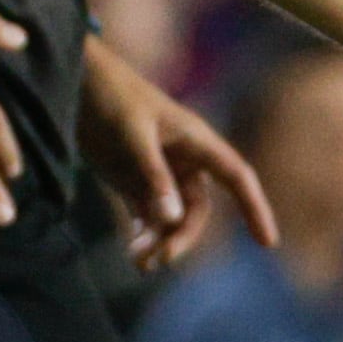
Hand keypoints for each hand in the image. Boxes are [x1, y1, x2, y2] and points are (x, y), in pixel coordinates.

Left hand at [81, 35, 276, 273]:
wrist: (75, 80)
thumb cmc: (110, 97)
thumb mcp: (132, 135)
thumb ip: (153, 176)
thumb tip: (172, 219)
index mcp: (196, 141)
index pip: (236, 177)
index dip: (254, 208)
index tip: (267, 243)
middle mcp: (183, 160)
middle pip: (197, 210)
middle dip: (181, 237)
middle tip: (157, 259)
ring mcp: (159, 173)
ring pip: (172, 218)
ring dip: (159, 241)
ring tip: (138, 261)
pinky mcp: (133, 182)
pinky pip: (148, 216)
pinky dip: (144, 235)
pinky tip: (134, 251)